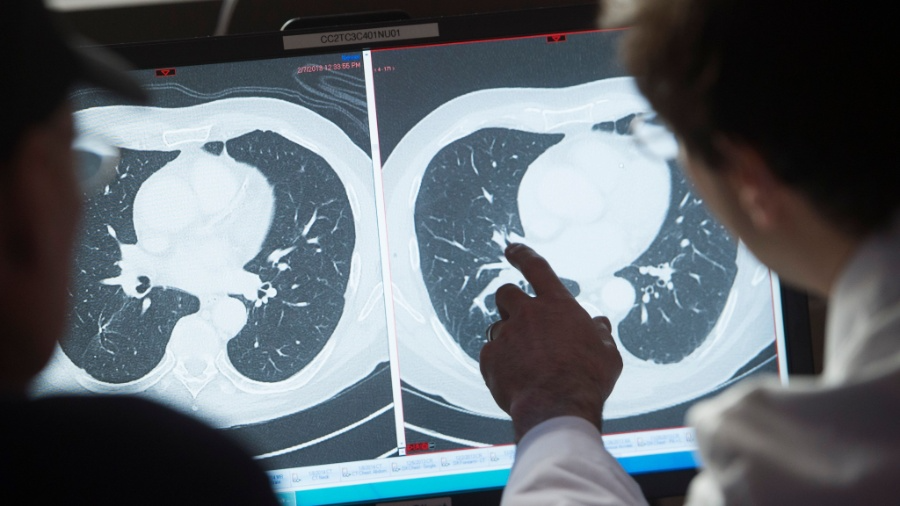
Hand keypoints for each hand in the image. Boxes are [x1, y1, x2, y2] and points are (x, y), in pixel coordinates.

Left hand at [480, 243, 622, 441]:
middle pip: (506, 293)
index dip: (523, 255)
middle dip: (510, 303)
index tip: (512, 249)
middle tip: (520, 321)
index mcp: (557, 305)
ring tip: (525, 364)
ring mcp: (506, 334)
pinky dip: (500, 365)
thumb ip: (600, 335)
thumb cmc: (588, 380)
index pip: (537, 268)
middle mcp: (528, 314)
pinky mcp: (489, 358)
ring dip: (508, 339)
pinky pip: (490, 355)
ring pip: (497, 327)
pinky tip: (515, 381)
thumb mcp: (607, 354)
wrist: (557, 407)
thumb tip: (600, 325)